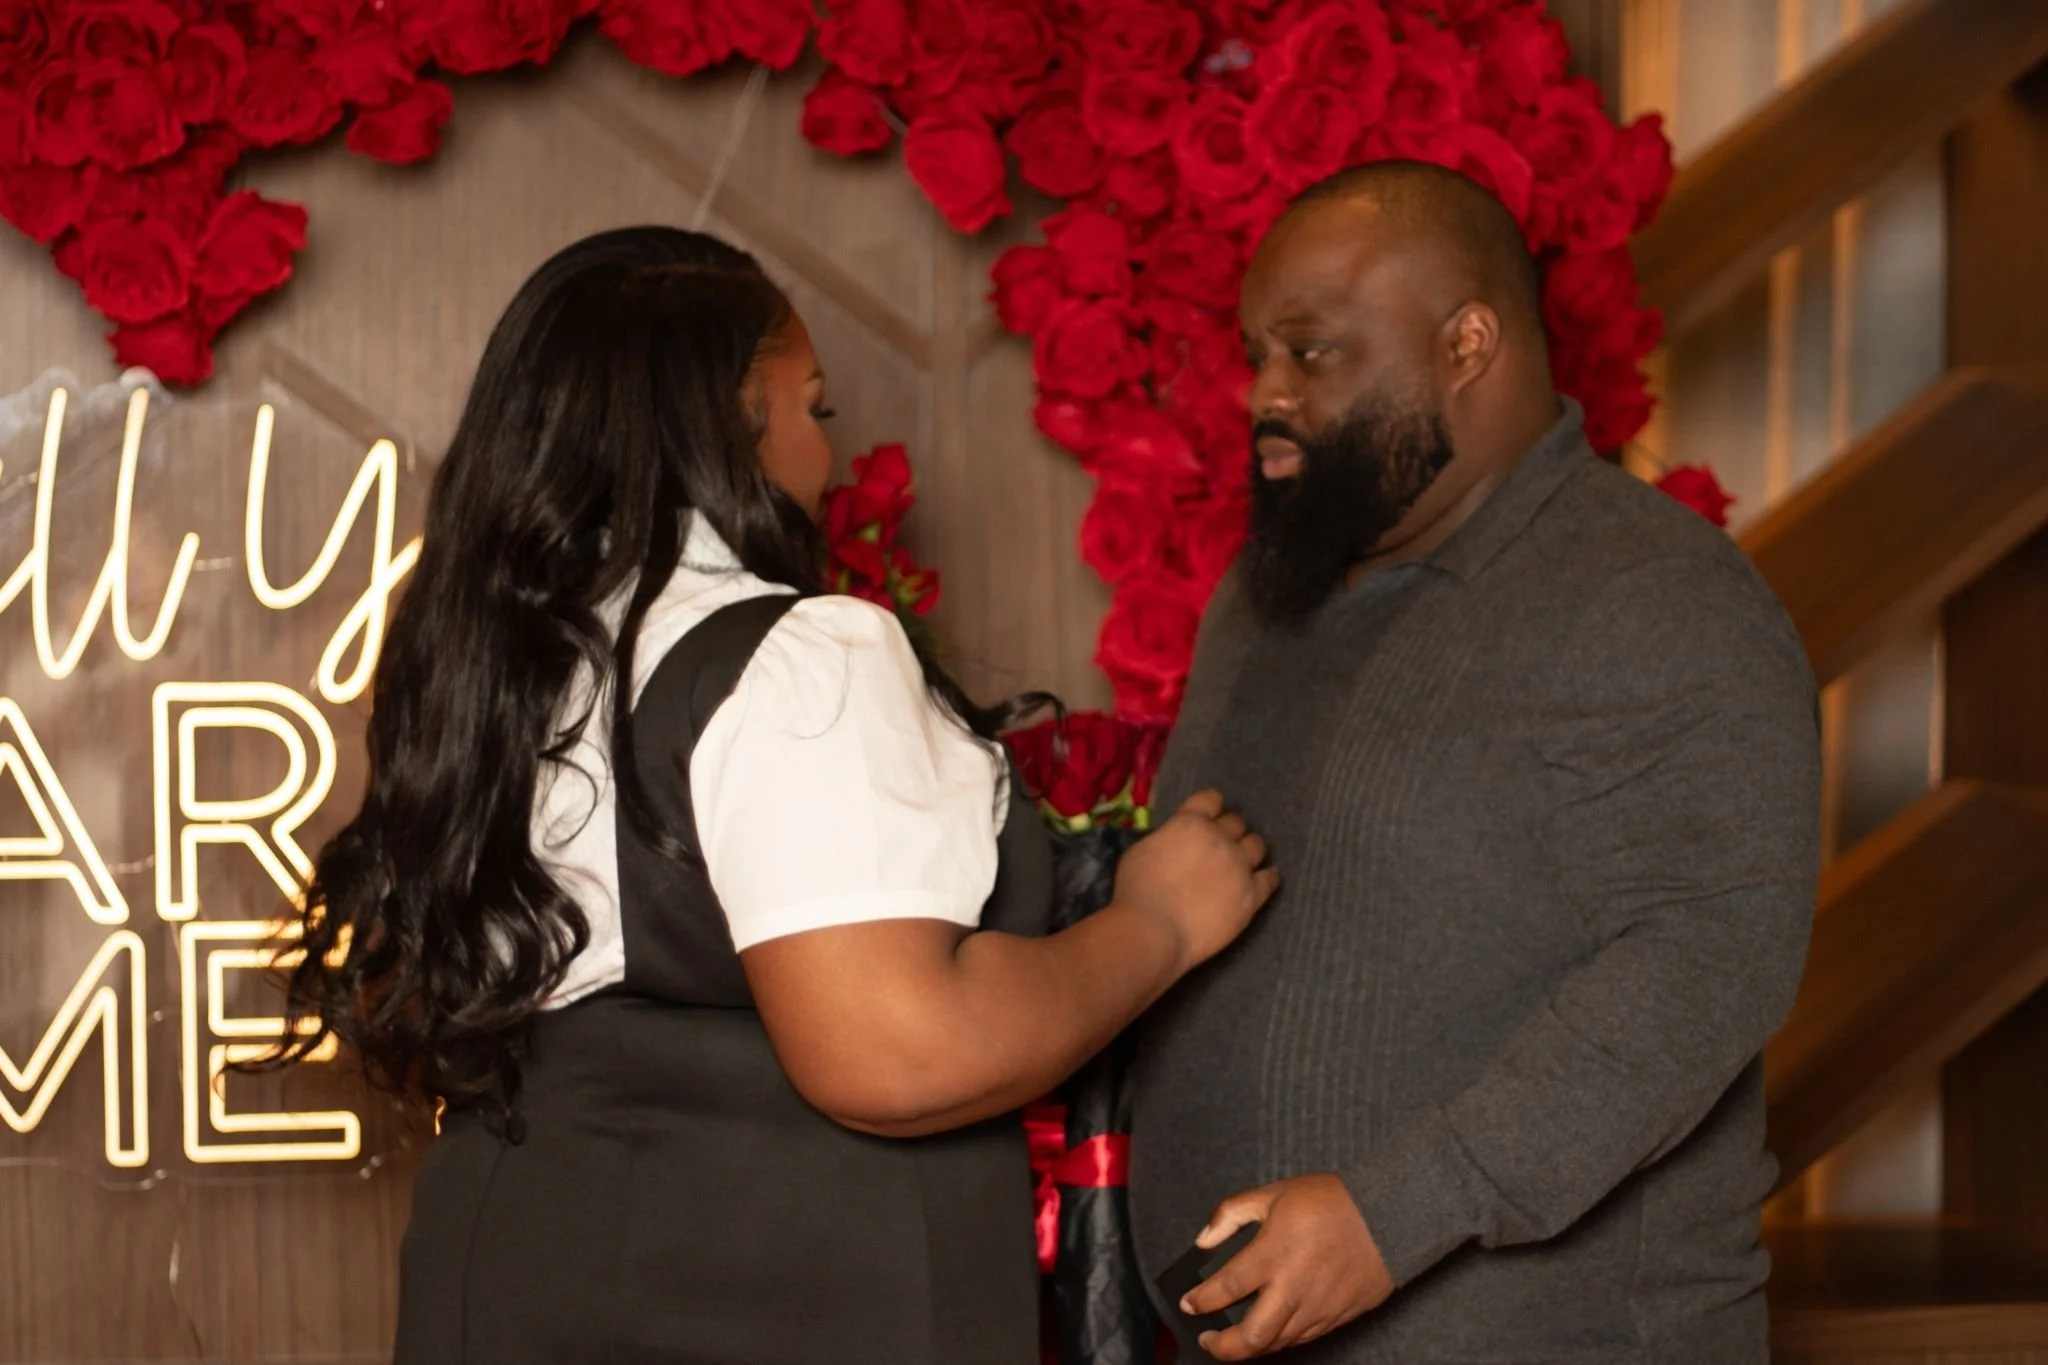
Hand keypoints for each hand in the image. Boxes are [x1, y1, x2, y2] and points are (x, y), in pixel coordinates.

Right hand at [1113, 790, 1277, 968]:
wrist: (1155, 930)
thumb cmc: (1137, 891)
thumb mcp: (1141, 850)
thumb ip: (1165, 839)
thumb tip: (1173, 843)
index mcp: (1191, 823)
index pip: (1211, 799)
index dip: (1210, 806)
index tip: (1209, 815)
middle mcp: (1220, 838)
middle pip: (1236, 823)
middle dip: (1228, 831)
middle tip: (1219, 847)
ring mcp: (1239, 866)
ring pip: (1256, 845)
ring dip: (1248, 850)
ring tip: (1241, 862)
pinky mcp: (1252, 895)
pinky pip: (1270, 878)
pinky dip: (1267, 876)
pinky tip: (1264, 878)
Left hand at [1179, 1174, 1394, 1359]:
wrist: (1389, 1215)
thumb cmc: (1332, 1201)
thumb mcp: (1274, 1193)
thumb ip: (1231, 1214)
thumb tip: (1204, 1239)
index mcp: (1274, 1252)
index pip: (1227, 1288)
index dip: (1201, 1301)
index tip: (1189, 1303)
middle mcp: (1294, 1286)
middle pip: (1251, 1336)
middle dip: (1222, 1347)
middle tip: (1208, 1339)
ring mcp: (1317, 1307)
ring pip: (1276, 1344)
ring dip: (1250, 1348)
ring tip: (1234, 1339)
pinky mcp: (1337, 1317)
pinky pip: (1302, 1339)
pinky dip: (1279, 1340)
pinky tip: (1269, 1331)